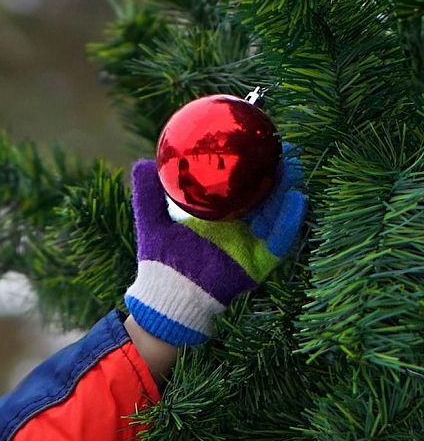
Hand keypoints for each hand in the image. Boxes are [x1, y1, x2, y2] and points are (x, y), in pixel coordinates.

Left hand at [124, 146, 306, 345]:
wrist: (165, 298)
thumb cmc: (160, 262)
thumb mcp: (153, 222)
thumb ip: (149, 194)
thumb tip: (144, 163)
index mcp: (217, 216)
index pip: (241, 187)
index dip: (252, 166)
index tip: (259, 142)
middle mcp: (237, 228)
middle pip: (265, 196)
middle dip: (277, 173)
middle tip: (284, 149)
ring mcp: (249, 245)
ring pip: (275, 213)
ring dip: (287, 190)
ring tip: (292, 167)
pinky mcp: (257, 263)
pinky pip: (279, 241)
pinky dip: (288, 221)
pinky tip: (297, 200)